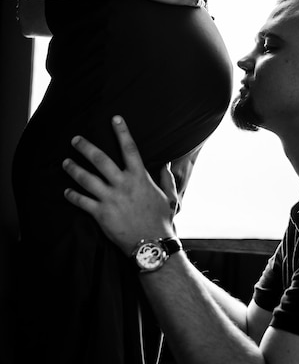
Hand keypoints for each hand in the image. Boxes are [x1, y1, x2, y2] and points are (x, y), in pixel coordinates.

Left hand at [62, 116, 176, 255]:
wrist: (152, 244)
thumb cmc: (161, 220)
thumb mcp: (169, 196)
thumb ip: (166, 178)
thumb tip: (167, 164)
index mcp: (140, 177)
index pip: (130, 148)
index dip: (122, 132)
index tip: (115, 118)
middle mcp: (123, 184)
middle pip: (100, 160)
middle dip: (85, 147)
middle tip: (75, 139)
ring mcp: (110, 199)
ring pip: (87, 179)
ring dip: (73, 169)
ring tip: (65, 162)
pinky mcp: (101, 214)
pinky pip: (82, 201)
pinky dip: (72, 195)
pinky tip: (66, 191)